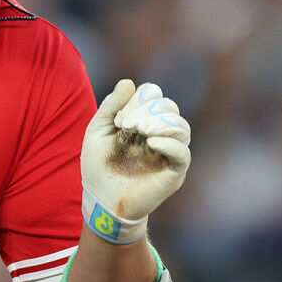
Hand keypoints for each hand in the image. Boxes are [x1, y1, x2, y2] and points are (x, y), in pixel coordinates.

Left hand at [80, 80, 190, 242]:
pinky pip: (183, 152)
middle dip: (147, 111)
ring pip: (181, 126)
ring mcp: (169, 152)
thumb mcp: (97, 131)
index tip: (118, 120)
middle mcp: (159, 133)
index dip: (138, 100)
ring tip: (140, 132)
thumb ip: (111, 106)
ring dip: (160, 123)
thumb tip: (129, 82)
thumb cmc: (98, 166)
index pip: (153, 95)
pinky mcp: (174, 172)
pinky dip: (170, 143)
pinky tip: (151, 142)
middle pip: (168, 106)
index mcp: (143, 120)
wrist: (101, 200)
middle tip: (128, 126)